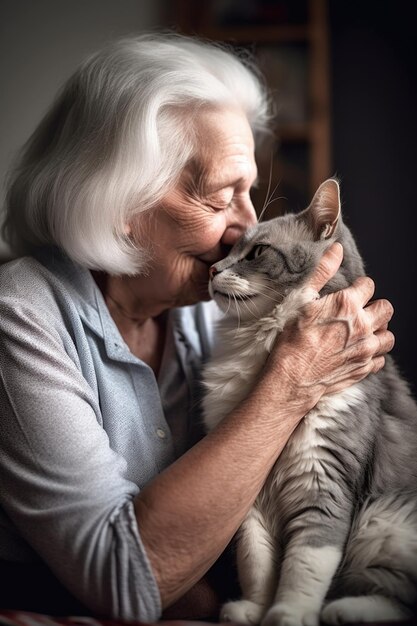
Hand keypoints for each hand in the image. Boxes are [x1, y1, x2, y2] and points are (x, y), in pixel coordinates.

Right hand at [268, 242, 394, 405]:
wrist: (291, 377)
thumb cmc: (292, 338)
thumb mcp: (302, 299)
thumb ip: (322, 272)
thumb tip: (336, 249)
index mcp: (348, 305)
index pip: (369, 285)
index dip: (359, 287)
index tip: (349, 293)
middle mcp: (363, 326)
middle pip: (386, 308)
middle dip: (375, 307)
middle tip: (359, 312)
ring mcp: (366, 349)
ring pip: (388, 335)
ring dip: (378, 331)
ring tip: (362, 332)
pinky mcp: (364, 368)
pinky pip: (380, 359)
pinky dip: (373, 354)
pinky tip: (358, 351)